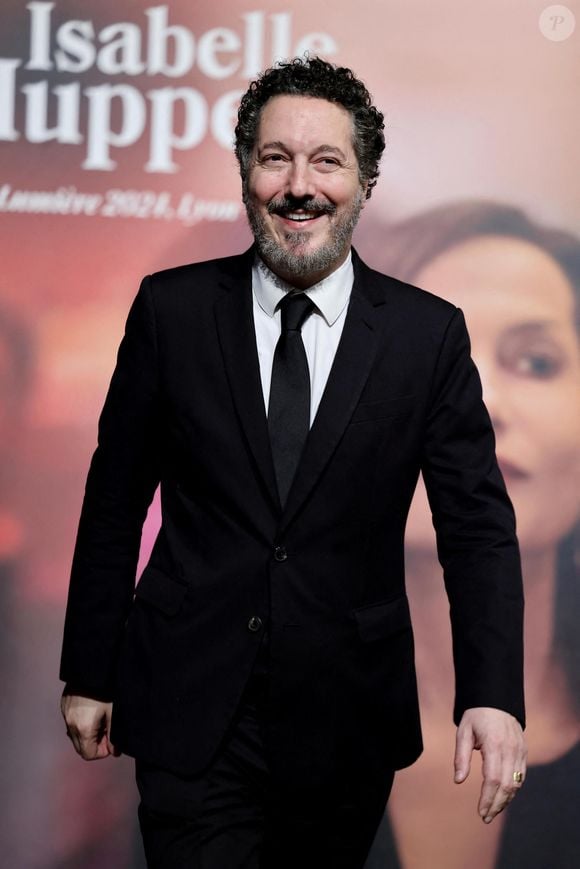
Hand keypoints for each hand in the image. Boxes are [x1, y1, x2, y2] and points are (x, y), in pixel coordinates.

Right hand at [61, 692, 119, 759]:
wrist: (93, 665)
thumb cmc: (107, 688)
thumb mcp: (114, 713)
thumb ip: (114, 735)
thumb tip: (115, 751)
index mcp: (83, 728)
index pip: (88, 754)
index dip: (102, 752)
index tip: (112, 742)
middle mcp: (70, 723)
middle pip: (80, 747)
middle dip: (95, 744)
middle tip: (108, 731)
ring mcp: (65, 713)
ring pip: (74, 735)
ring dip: (88, 734)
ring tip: (102, 719)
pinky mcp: (64, 704)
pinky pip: (71, 721)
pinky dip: (81, 723)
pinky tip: (93, 711)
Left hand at [454, 706, 525, 823]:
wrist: (496, 700)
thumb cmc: (476, 716)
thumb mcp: (463, 732)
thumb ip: (461, 757)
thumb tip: (458, 781)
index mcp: (494, 744)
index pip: (493, 779)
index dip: (487, 798)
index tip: (480, 812)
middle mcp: (510, 749)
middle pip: (507, 786)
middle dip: (496, 805)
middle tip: (486, 818)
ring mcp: (519, 751)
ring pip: (516, 784)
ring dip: (505, 801)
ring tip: (492, 811)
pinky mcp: (523, 751)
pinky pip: (520, 776)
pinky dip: (512, 790)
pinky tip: (502, 798)